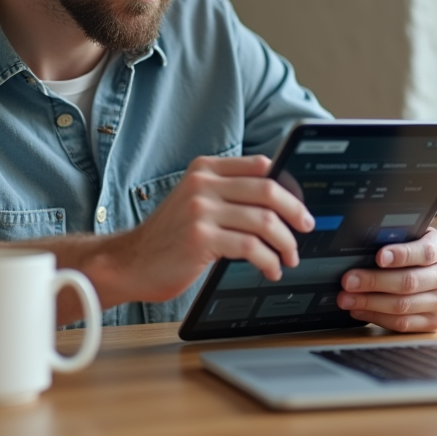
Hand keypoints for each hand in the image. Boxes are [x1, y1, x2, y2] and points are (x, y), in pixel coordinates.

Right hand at [111, 155, 314, 302]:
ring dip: (285, 242)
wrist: (130, 261)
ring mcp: (200, 210)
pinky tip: (271, 269)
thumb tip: (278, 197)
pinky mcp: (200, 239)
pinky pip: (250, 247)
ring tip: (290, 256)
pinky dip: (268, 260)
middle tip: (306, 228)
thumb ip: (228, 192)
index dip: (287, 186)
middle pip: (267, 190)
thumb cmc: (169, 236)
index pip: (260, 166)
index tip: (300, 205)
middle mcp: (202, 183)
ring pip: (263, 220)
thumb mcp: (195, 201)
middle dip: (295, 211)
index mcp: (205, 168)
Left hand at [336, 221, 436, 332]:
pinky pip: (403, 324)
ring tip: (346, 298)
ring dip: (370, 303)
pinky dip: (377, 317)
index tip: (378, 257)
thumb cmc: (420, 247)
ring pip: (403, 306)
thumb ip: (397, 238)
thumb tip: (362, 246)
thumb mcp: (416, 235)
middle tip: (348, 281)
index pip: (425, 252)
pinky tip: (359, 310)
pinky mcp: (435, 322)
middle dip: (374, 282)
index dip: (401, 255)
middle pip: (409, 282)